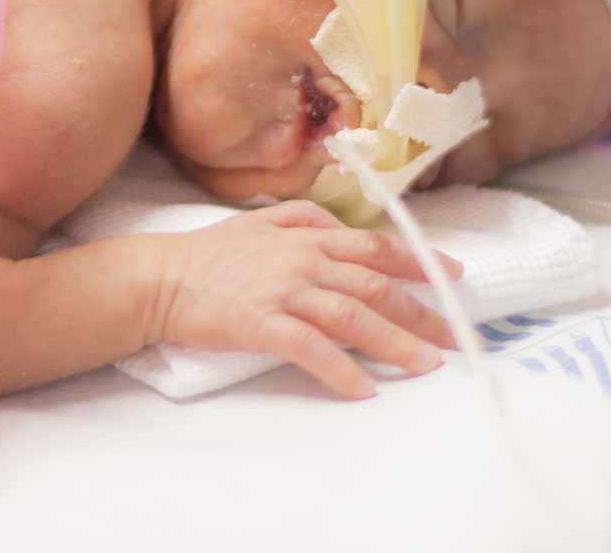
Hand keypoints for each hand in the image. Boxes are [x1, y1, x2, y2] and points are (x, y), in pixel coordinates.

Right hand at [146, 201, 460, 398]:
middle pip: (374, 285)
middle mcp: (301, 260)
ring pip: (352, 316)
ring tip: (425, 365)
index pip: (374, 247)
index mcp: (305, 236)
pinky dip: (340, 370)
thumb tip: (339, 228)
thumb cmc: (206, 255)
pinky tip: (363, 390)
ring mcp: (281, 291)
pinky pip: (310, 349)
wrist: (157, 278)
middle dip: (420, 312)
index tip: (453, 276)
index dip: (418, 261)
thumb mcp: (258, 223)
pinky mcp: (260, 323)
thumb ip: (303, 221)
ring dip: (394, 343)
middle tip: (453, 338)